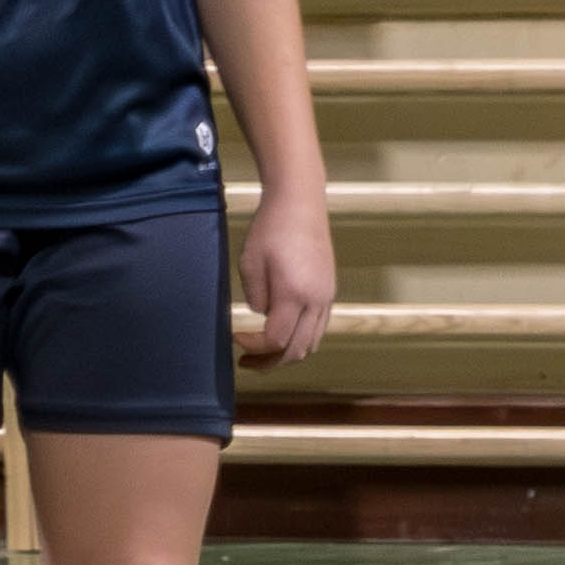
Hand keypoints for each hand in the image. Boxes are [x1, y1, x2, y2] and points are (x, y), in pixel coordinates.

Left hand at [239, 188, 336, 365]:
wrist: (300, 202)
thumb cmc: (271, 228)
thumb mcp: (250, 263)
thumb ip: (255, 297)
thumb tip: (262, 316)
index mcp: (294, 294)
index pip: (275, 340)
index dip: (253, 347)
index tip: (235, 338)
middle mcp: (316, 300)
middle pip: (296, 350)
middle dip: (269, 361)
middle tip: (246, 362)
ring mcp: (327, 296)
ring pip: (311, 343)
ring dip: (286, 354)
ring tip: (264, 352)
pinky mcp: (329, 290)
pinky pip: (318, 328)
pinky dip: (300, 339)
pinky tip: (283, 331)